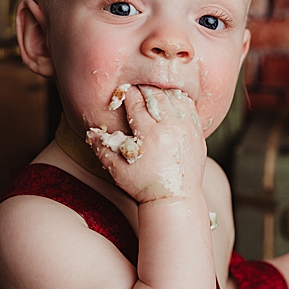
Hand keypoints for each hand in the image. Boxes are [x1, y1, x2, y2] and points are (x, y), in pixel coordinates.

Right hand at [87, 85, 206, 204]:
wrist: (175, 198)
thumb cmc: (145, 186)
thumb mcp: (117, 169)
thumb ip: (102, 148)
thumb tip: (91, 131)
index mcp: (149, 133)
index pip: (136, 102)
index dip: (127, 94)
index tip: (123, 93)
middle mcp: (170, 127)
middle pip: (155, 96)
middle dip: (144, 90)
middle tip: (137, 89)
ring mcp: (187, 129)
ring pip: (174, 98)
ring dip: (162, 93)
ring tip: (153, 95)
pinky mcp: (198, 133)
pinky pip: (189, 107)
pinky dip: (179, 101)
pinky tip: (171, 104)